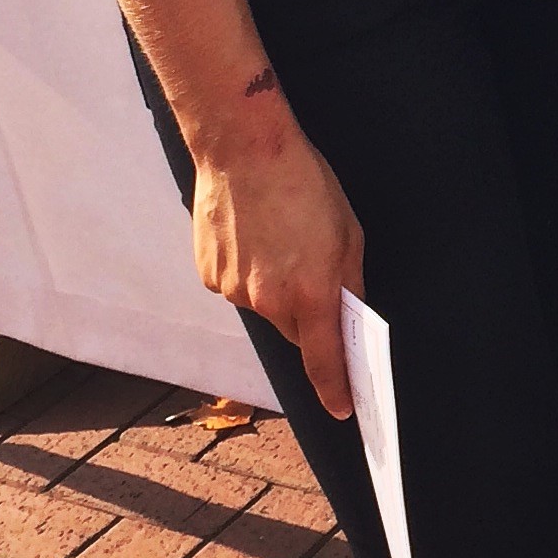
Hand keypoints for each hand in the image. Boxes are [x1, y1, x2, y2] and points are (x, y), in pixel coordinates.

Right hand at [190, 128, 364, 417]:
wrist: (245, 148)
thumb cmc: (305, 183)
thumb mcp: (348, 231)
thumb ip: (348, 281)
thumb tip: (347, 316)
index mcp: (311, 292)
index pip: (324, 360)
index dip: (335, 388)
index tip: (343, 408)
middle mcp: (269, 301)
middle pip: (294, 328)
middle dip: (307, 311)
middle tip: (309, 265)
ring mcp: (233, 290)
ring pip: (263, 305)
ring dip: (274, 285)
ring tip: (277, 235)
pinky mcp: (209, 275)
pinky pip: (236, 285)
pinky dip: (247, 269)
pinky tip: (252, 233)